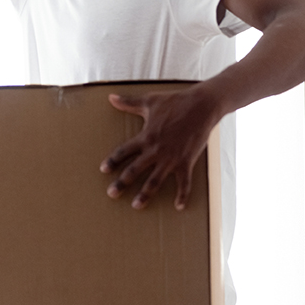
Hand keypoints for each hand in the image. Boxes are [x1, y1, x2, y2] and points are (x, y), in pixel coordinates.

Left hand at [100, 88, 220, 209]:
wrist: (201, 106)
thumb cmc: (174, 102)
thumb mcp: (149, 101)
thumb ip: (129, 102)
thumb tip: (110, 97)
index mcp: (145, 136)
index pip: (124, 151)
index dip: (113, 160)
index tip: (103, 170)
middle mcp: (156, 150)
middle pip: (135, 169)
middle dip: (122, 182)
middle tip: (111, 194)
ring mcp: (171, 158)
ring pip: (155, 180)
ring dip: (146, 194)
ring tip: (136, 205)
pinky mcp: (186, 161)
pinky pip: (184, 182)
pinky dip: (182, 195)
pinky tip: (179, 207)